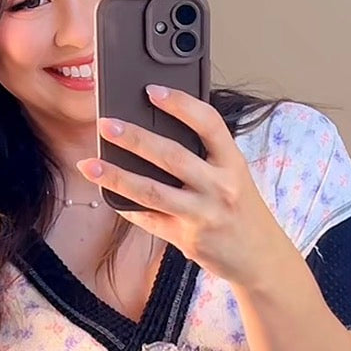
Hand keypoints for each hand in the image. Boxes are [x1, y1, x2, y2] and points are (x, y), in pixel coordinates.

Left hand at [76, 85, 279, 288]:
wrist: (261, 259)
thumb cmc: (242, 211)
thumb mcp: (235, 177)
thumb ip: (205, 157)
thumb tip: (156, 135)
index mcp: (234, 163)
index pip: (208, 123)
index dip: (180, 104)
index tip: (151, 90)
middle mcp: (220, 187)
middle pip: (171, 156)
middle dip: (134, 138)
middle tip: (105, 124)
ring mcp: (203, 215)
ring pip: (152, 192)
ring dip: (116, 176)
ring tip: (90, 165)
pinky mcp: (188, 240)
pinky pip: (150, 220)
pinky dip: (127, 207)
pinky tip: (108, 195)